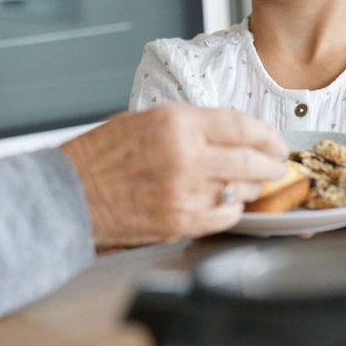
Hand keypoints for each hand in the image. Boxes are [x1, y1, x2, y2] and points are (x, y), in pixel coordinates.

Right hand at [60, 104, 287, 248]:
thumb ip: (185, 127)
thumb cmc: (97, 159)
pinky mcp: (182, 223)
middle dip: (271, 163)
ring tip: (254, 184)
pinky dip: (232, 210)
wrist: (68, 197)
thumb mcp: (141, 122)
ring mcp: (186, 193)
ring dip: (253, 187)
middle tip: (277, 164)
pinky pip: (225, 217)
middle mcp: (187, 156)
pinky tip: (228, 204)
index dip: (266, 134)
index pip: (241, 124)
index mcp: (175, 122)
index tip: (275, 140)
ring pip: (241, 189)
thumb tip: (224, 136)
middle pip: (251, 159)